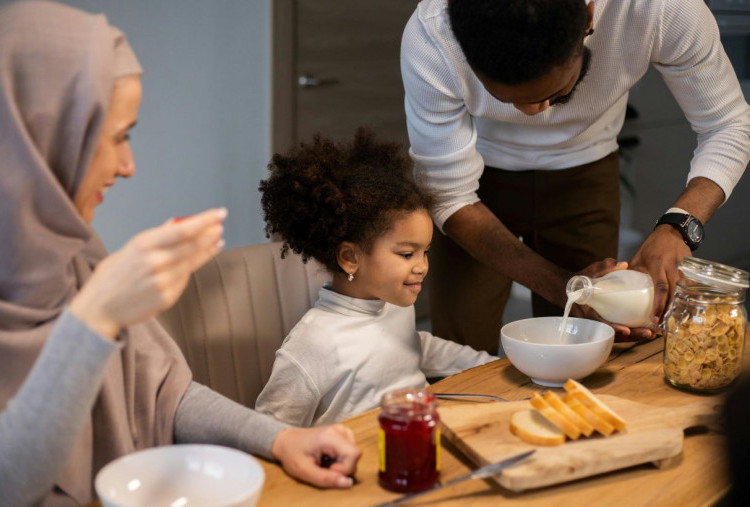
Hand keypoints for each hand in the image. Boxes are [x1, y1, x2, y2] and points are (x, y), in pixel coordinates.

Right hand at [69, 208, 226, 337]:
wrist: (98, 309)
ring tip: (217, 242)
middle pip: (192, 245)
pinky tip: (198, 261)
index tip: (219, 214)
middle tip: (220, 226)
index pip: (183, 230)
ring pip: (193, 262)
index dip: (205, 221)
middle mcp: (154, 262)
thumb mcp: (130, 249)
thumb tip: (176, 223)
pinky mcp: (166, 298)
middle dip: (210, 234)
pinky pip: (184, 280)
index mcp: (143, 244)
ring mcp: (162, 281)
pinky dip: (191, 269)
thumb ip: (156, 236)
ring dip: (207, 250)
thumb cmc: (112, 276)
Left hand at [271, 424, 360, 488]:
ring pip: (353, 453)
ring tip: (325, 462)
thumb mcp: (305, 471)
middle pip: (355, 454)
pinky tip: (328, 458)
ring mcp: (342, 430)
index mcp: (330, 436)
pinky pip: (350, 450)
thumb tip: (348, 483)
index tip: (328, 470)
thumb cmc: (292, 454)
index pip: (354, 454)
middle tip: (324, 467)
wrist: (286, 441)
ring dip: (341, 464)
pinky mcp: (342, 433)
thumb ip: (326, 479)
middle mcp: (339, 430)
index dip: (344, 468)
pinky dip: (341, 458)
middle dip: (342, 467)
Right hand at [568, 258, 653, 340]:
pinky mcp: (604, 324)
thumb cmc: (580, 281)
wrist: (569, 290)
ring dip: (633, 336)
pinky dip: (630, 332)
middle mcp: (593, 321)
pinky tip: (643, 329)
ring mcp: (598, 324)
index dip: (613, 328)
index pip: (600, 322)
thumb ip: (605, 267)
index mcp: (587, 310)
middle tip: (648, 333)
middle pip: (613, 334)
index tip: (626, 330)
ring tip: (650, 333)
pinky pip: (617, 332)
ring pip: (616, 335)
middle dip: (631, 335)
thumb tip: (624, 264)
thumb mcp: (590, 272)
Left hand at [629, 225, 689, 324]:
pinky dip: (686, 299)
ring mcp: (682, 269)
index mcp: (657, 265)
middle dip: (669, 310)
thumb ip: (632, 271)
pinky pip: (688, 287)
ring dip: (678, 307)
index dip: (658, 304)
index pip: (660, 288)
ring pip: (683, 292)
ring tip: (674, 321)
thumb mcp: (639, 257)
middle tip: (664, 326)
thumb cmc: (653, 245)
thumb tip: (621, 288)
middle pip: (673, 293)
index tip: (655, 318)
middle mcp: (671, 268)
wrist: (673, 231)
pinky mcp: (689, 270)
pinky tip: (683, 309)